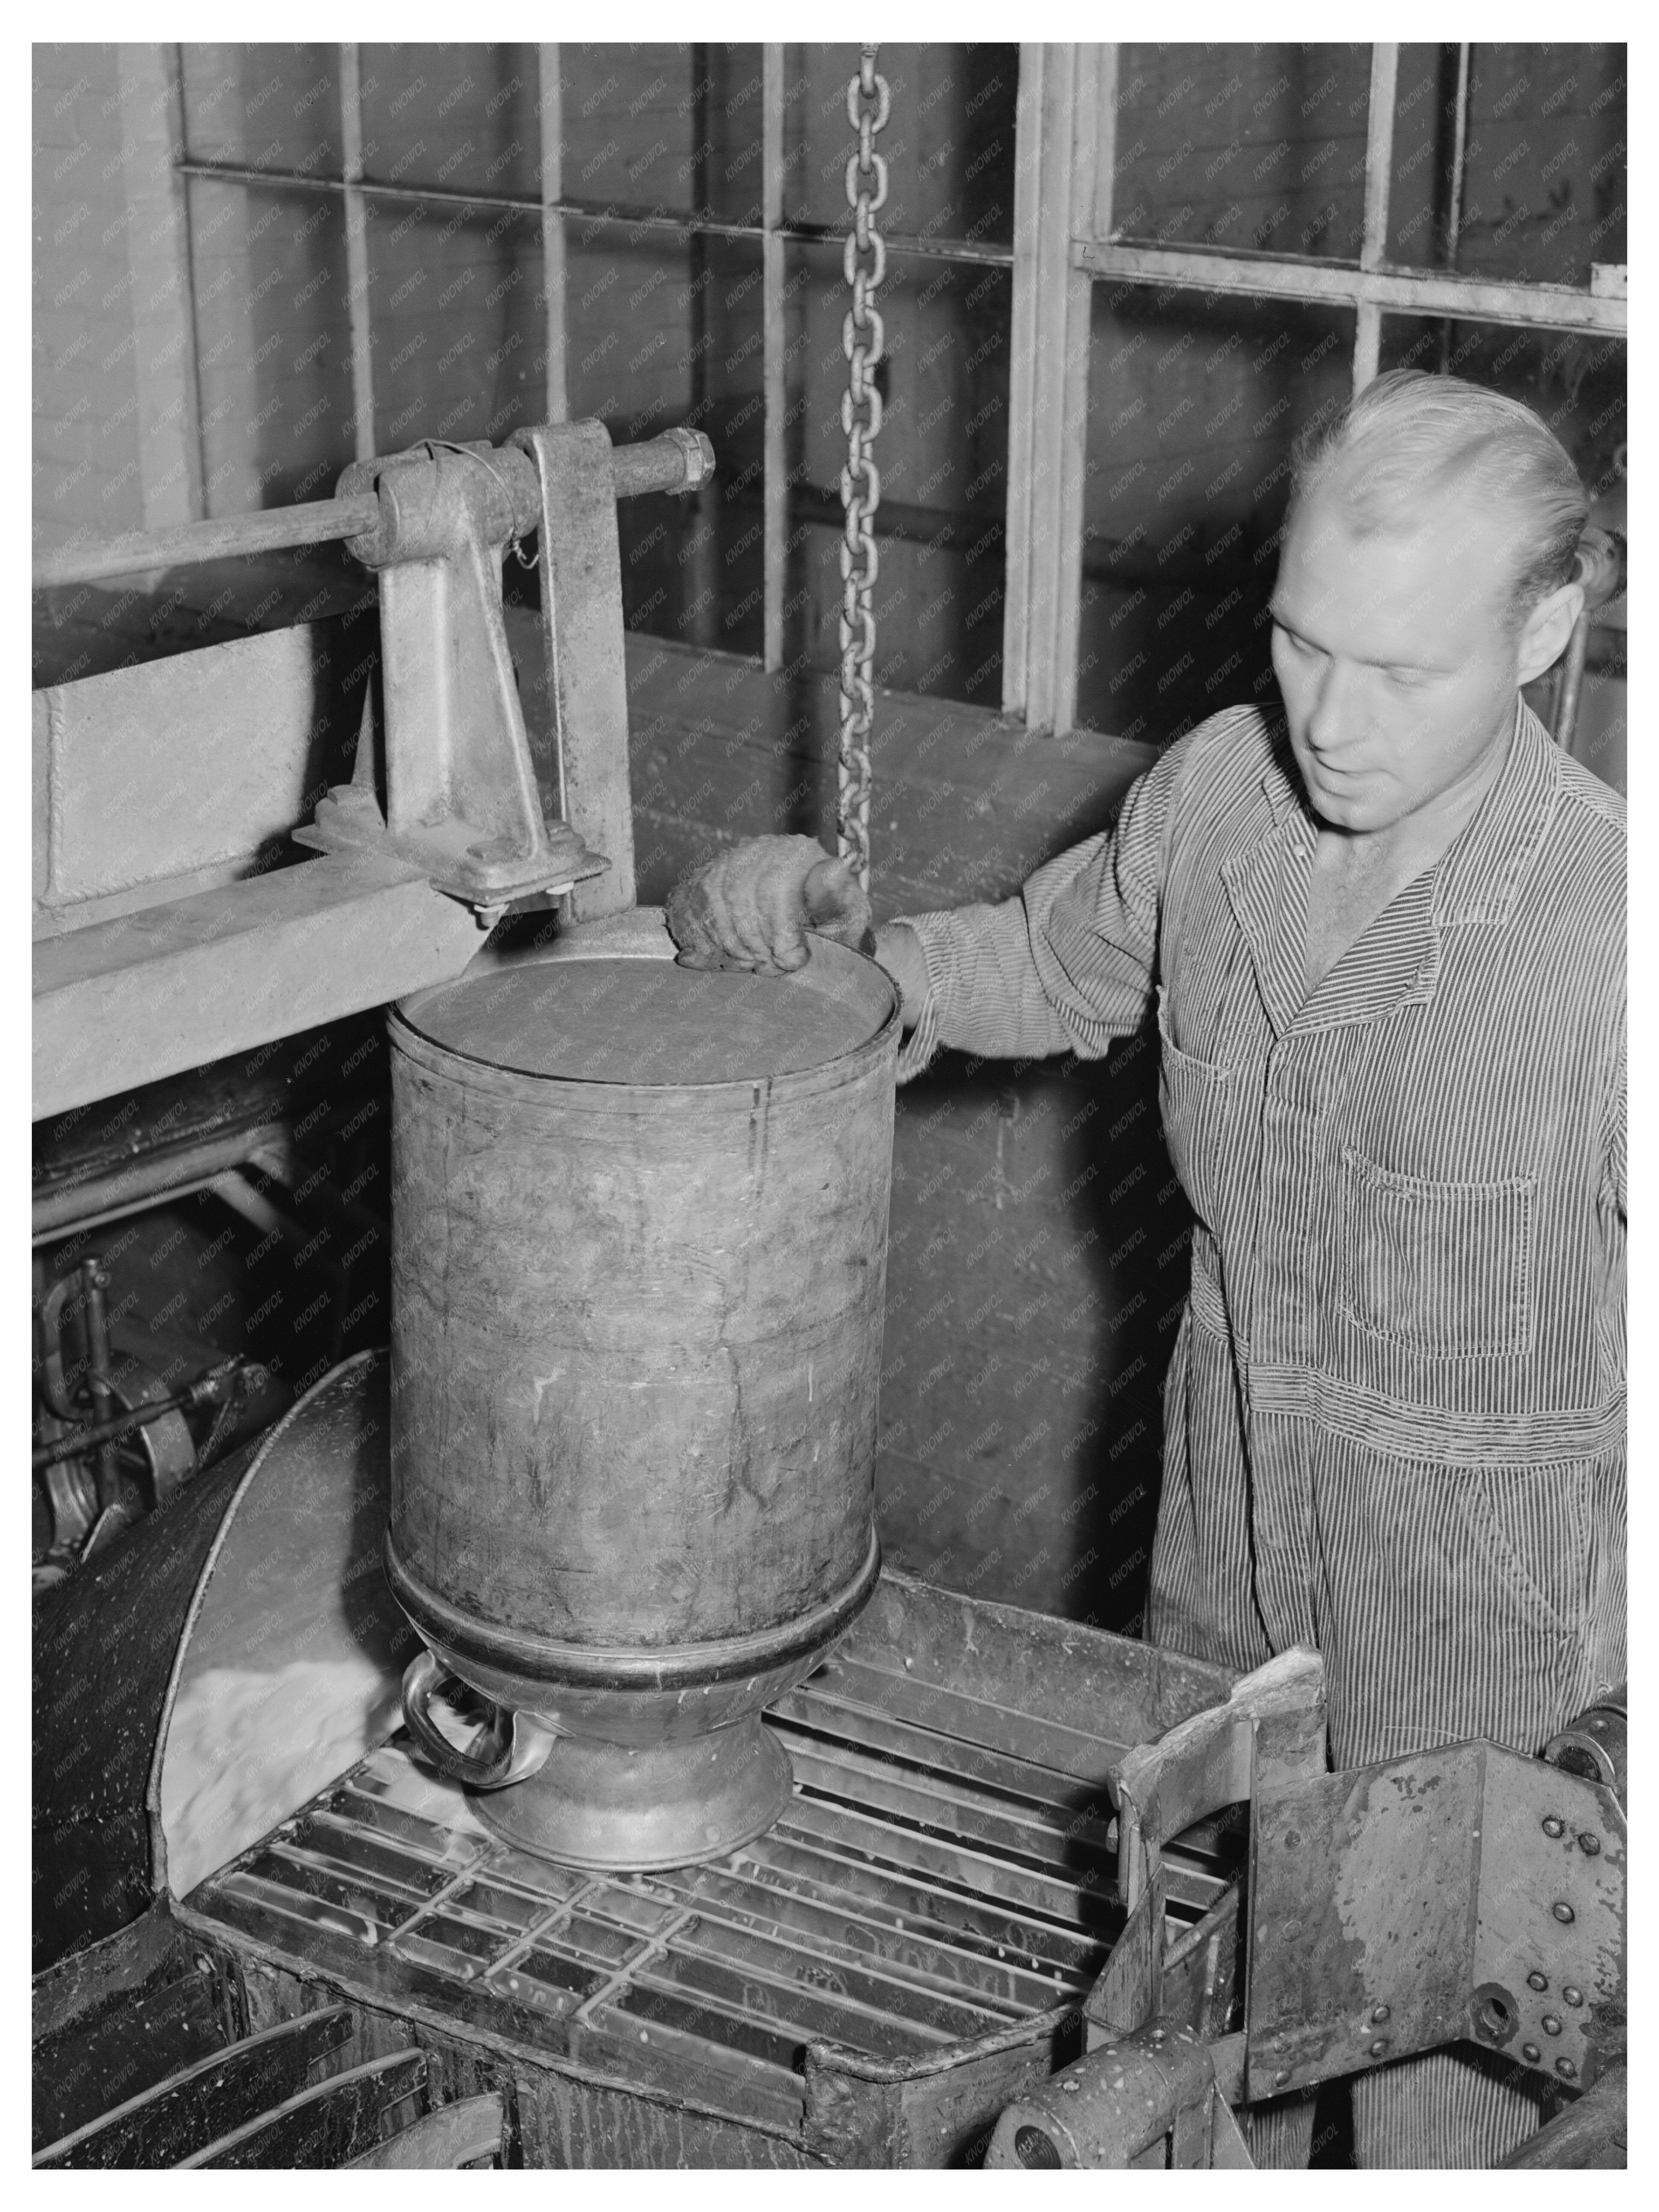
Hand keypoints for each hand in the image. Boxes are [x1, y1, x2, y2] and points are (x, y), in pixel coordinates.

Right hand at [665, 836, 870, 973]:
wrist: (803, 925)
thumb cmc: (827, 926)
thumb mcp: (845, 917)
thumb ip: (838, 901)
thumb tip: (831, 870)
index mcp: (799, 853)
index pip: (776, 889)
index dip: (781, 934)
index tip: (791, 961)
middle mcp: (760, 850)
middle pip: (739, 898)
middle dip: (753, 943)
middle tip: (768, 967)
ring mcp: (727, 862)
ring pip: (712, 902)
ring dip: (728, 943)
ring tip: (749, 962)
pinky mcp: (702, 880)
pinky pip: (688, 906)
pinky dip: (700, 937)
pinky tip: (720, 956)